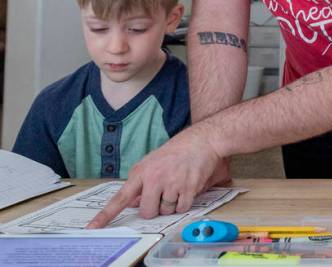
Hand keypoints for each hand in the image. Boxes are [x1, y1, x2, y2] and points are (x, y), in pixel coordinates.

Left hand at [86, 126, 221, 227]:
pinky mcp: (188, 188)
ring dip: (171, 205)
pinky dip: (184, 204)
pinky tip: (186, 189)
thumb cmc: (175, 152)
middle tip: (162, 195)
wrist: (201, 140)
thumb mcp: (151, 163)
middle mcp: (154, 178)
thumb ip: (140, 184)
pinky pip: (181, 208)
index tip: (93, 227)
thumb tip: (131, 203)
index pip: (119, 198)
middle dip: (154, 208)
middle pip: (147, 211)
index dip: (105, 215)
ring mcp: (172, 183)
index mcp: (141, 172)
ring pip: (166, 211)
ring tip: (177, 186)